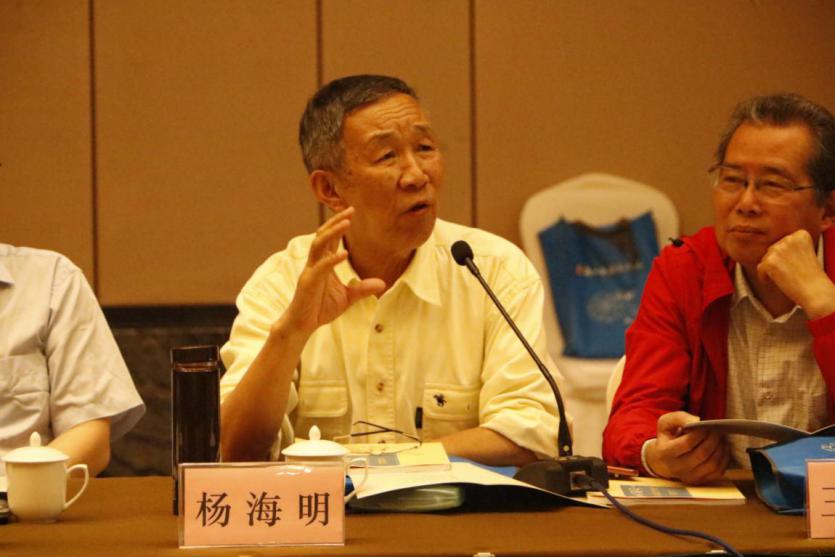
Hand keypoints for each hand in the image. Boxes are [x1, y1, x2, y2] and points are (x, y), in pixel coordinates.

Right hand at [281, 207, 385, 335]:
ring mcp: (310, 271)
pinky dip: (332, 259)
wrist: (302, 325)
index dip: (339, 225)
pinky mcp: (308, 283)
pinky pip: (321, 267)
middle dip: (336, 222)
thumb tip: (382, 283)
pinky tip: (344, 253)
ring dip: (332, 232)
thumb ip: (362, 289)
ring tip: (346, 223)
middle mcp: (315, 263)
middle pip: (323, 235)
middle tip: (351, 209)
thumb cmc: (320, 309)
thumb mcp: (347, 298)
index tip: (352, 212)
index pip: (331, 239)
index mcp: (323, 264)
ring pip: (319, 245)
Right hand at [645, 411, 728, 484]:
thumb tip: (697, 421)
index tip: (705, 425)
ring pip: (712, 464)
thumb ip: (679, 418)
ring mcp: (689, 477)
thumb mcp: (666, 423)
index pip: (687, 443)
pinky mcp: (699, 481)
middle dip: (713, 440)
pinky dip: (724, 459)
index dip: (700, 433)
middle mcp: (676, 468)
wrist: (662, 461)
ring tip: (720, 438)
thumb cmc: (667, 439)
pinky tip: (722, 449)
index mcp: (665, 453)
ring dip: (720, 449)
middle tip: (716, 430)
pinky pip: (717, 472)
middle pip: (702, 454)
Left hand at [757, 229, 834, 318]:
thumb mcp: (804, 253)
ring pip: (765, 259)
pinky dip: (764, 277)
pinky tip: (776, 281)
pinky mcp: (770, 262)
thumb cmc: (810, 275)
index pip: (783, 242)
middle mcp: (789, 239)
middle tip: (788, 272)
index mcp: (800, 235)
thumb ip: (790, 247)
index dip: (785, 255)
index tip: (793, 263)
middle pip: (772, 250)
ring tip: (785, 277)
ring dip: (771, 269)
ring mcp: (778, 250)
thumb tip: (773, 247)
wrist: (815, 291)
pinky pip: (760, 269)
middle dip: (777, 262)